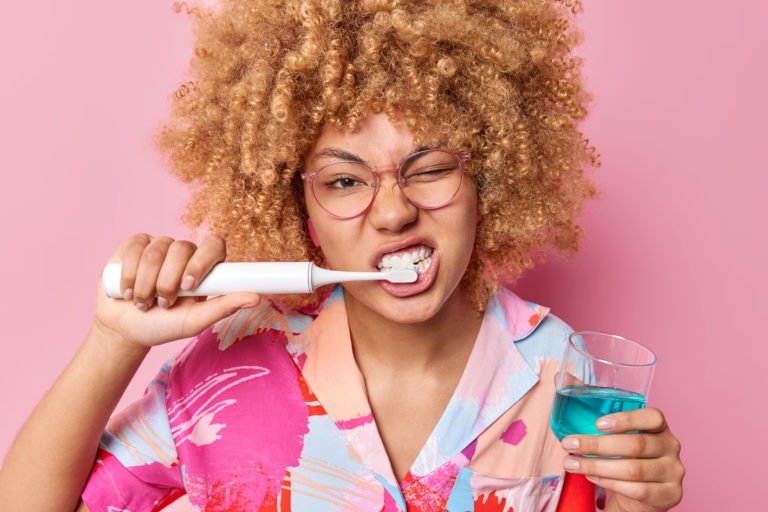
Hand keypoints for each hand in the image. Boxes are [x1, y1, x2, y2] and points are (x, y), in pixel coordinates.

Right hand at [92, 233, 261, 349]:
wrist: (125, 329)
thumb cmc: (164, 325)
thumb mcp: (194, 321)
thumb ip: (223, 307)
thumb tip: (256, 298)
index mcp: (205, 267)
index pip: (215, 245)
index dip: (202, 261)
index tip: (189, 285)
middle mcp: (185, 252)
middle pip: (182, 248)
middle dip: (168, 282)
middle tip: (163, 304)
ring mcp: (160, 245)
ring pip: (156, 251)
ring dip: (146, 284)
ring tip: (144, 302)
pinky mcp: (136, 244)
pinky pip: (135, 248)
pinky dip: (128, 275)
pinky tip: (126, 292)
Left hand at [560, 408, 683, 511]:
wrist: (641, 492)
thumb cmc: (624, 453)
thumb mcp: (612, 429)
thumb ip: (590, 401)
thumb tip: (561, 376)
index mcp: (659, 425)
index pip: (653, 417)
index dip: (626, 419)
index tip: (597, 423)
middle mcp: (671, 446)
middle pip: (636, 445)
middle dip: (597, 445)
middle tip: (569, 444)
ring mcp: (673, 472)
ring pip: (633, 470)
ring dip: (596, 466)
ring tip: (570, 463)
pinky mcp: (670, 495)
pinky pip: (637, 490)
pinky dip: (609, 483)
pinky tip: (591, 476)